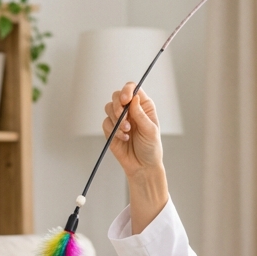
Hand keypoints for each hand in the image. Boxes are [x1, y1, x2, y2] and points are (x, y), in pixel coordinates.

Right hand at [103, 83, 168, 233]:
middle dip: (118, 107)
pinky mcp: (111, 129)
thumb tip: (133, 98)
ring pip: (109, 108)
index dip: (127, 90)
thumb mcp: (150, 130)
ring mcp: (119, 119)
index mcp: (143, 106)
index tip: (125, 100)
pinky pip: (105, 123)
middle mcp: (130, 110)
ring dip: (116, 120)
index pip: (132, 89)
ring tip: (127, 132)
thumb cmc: (151, 148)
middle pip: (117, 96)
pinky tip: (123, 139)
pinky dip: (113, 131)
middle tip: (125, 121)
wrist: (142, 167)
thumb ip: (140, 114)